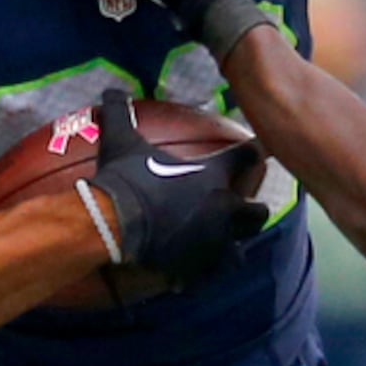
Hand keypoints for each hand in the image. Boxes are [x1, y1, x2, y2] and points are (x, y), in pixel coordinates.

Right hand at [83, 89, 266, 286]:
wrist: (112, 223)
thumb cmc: (123, 178)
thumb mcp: (121, 140)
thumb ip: (121, 112)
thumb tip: (108, 88)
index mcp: (212, 176)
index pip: (248, 157)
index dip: (252, 154)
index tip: (254, 153)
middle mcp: (221, 210)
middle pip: (257, 213)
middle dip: (251, 211)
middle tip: (240, 211)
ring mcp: (210, 244)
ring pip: (237, 253)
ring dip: (230, 248)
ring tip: (218, 247)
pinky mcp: (194, 269)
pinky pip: (205, 277)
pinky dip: (198, 275)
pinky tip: (187, 274)